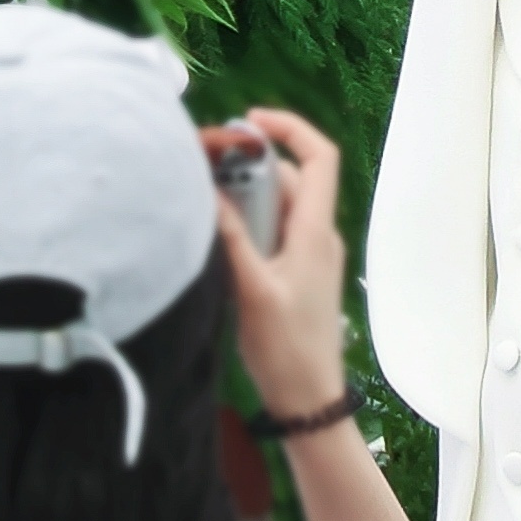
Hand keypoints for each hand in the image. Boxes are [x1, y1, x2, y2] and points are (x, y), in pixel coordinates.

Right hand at [206, 110, 346, 421]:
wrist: (309, 399)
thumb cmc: (285, 348)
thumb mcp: (250, 290)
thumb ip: (231, 237)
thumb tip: (208, 190)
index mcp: (314, 231)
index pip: (319, 158)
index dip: (290, 129)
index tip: (249, 121)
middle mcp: (317, 235)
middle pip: (288, 178)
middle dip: (249, 163)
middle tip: (203, 166)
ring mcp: (309, 254)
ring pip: (276, 205)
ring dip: (243, 195)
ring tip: (202, 200)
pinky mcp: (296, 273)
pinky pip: (272, 231)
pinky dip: (246, 222)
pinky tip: (215, 236)